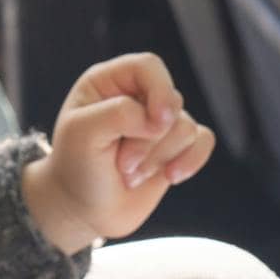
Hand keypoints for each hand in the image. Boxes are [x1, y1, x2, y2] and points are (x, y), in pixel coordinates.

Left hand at [20, 52, 215, 254]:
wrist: (84, 211)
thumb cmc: (76, 167)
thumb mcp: (82, 134)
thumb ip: (119, 113)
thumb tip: (159, 119)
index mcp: (109, 82)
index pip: (148, 67)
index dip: (159, 90)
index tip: (157, 122)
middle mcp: (136, 96)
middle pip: (171, 101)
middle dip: (150, 140)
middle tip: (122, 163)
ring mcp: (158, 122)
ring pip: (187, 127)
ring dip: (160, 158)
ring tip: (131, 175)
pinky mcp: (176, 147)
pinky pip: (203, 141)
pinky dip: (191, 160)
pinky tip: (170, 176)